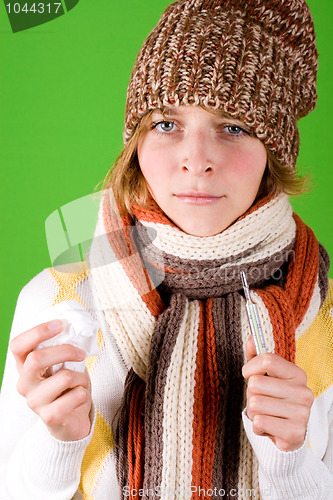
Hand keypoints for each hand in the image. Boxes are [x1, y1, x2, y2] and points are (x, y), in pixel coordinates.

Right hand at [10, 320, 91, 441]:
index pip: (18, 345)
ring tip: (80, 382)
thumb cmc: (67, 388)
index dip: (37, 331)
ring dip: (81, 376)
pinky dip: (85, 393)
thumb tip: (77, 329)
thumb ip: (63, 349)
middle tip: (81, 353)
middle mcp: (24, 384)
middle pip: (36, 358)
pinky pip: (76, 395)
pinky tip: (79, 397)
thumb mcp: (63, 365)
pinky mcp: (50, 416)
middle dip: (65, 350)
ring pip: (63, 377)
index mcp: (24, 367)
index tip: (59, 325)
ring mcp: (35, 402)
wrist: (71, 420)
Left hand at [242, 337, 313, 451]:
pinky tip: (269, 426)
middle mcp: (304, 392)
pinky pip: (259, 422)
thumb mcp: (266, 377)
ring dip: (254, 412)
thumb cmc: (273, 400)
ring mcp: (302, 413)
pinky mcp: (295, 433)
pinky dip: (258, 426)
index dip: (250, 368)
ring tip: (266, 414)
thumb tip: (251, 338)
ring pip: (255, 404)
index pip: (267, 360)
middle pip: (256, 383)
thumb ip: (257, 356)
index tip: (249, 375)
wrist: (288, 434)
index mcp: (297, 374)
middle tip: (262, 401)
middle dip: (251, 395)